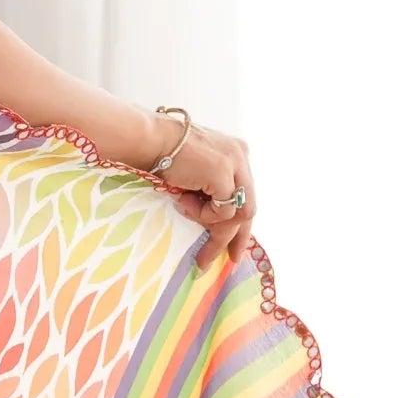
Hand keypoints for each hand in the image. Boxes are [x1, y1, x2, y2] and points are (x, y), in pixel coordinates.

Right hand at [158, 121, 255, 262]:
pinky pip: (222, 211)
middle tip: (230, 258)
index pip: (246, 195)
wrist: (149, 140)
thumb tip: (216, 219)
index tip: (234, 245)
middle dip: (237, 236)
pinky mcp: (223, 173)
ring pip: (238, 213)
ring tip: (186, 215)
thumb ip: (211, 187)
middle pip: (248, 207)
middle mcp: (241, 156)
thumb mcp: (196, 171)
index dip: (240, 222)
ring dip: (211, 223)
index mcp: (236, 153)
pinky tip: (183, 202)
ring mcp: (235, 164)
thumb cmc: (163, 155)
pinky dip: (203, 214)